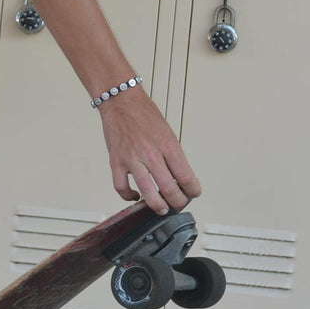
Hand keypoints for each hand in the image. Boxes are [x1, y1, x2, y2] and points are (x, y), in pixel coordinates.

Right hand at [98, 88, 200, 214]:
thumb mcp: (167, 132)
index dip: (193, 191)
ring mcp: (132, 159)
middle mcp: (151, 154)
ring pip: (148, 194)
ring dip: (158, 206)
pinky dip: (128, 196)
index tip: (193, 192)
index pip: (187, 178)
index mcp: (168, 146)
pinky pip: (121, 187)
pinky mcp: (116, 161)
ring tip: (161, 208)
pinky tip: (135, 196)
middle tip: (178, 203)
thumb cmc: (143, 112)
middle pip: (170, 190)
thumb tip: (178, 176)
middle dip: (178, 202)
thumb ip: (173, 155)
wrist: (120, 100)